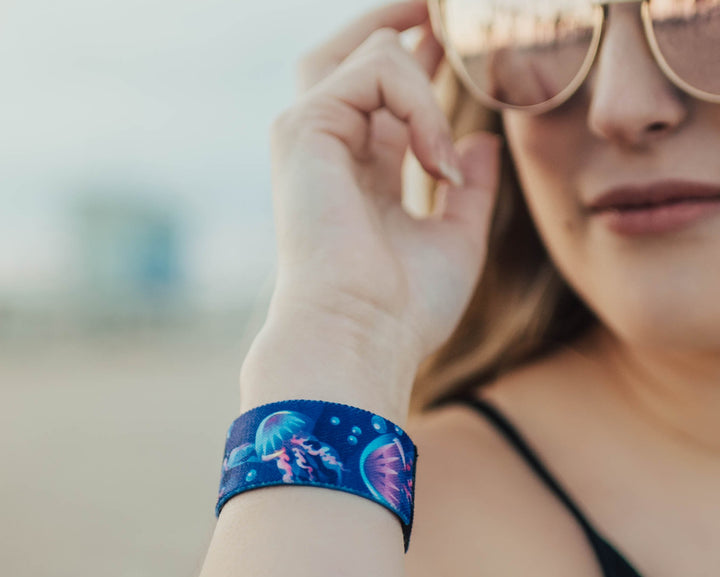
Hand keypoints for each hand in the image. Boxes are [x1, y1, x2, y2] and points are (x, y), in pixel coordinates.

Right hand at [266, 0, 501, 368]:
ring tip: (451, 102)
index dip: (425, 63)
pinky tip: (435, 156)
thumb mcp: (454, 241)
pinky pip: (375, 71)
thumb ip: (466, 189)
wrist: (361, 336)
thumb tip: (480, 142)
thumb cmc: (402, 308)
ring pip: (371, 51)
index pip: (387, 96)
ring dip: (423, 66)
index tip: (462, 43)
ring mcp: (311, 135)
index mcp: (360, 174)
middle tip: (452, 8)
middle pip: (360, 51)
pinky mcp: (304, 129)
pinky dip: (418, 102)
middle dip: (408, 21)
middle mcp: (331, 148)